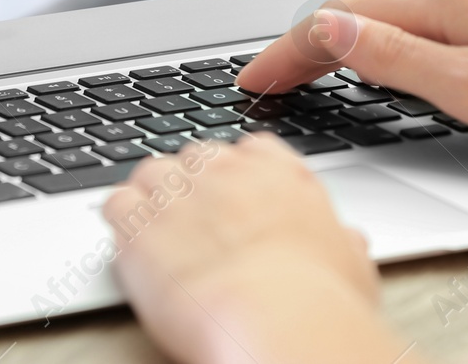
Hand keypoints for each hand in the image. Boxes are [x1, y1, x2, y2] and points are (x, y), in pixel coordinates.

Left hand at [105, 135, 402, 363]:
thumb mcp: (351, 264)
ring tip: (159, 234)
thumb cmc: (319, 301)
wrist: (277, 318)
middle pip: (196, 157)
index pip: (250, 149)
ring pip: (151, 173)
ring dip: (152, 198)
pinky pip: (116, 204)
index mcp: (279, 173)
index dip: (238, 175)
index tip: (236, 198)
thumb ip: (341, 242)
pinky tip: (131, 244)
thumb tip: (349, 242)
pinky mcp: (137, 222)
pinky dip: (120, 221)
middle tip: (196, 224)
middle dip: (193, 184)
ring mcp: (178, 191)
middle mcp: (225, 172)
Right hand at [236, 0, 467, 156]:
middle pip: (364, 7)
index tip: (252, 81)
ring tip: (310, 70)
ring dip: (349, 39)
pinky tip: (389, 59)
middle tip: (267, 81)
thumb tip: (329, 27)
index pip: (341, 17)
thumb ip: (395, 58)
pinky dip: (391, 39)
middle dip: (308, 42)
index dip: (289, 52)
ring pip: (399, 12)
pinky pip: (432, 20)